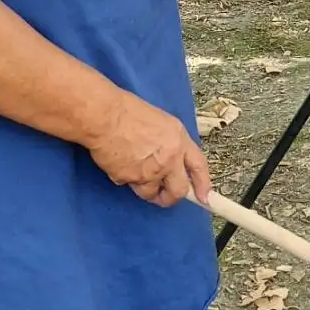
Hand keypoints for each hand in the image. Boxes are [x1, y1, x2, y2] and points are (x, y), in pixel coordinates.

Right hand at [88, 93, 211, 206]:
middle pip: (179, 190)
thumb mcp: (160, 122)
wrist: (105, 116)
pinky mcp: (131, 179)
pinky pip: (129, 185)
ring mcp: (151, 171)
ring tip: (131, 168)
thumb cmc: (126, 111)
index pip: (199, 166)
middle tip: (163, 195)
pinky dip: (124, 178)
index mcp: (179, 139)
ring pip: (150, 192)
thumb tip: (170, 158)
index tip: (204, 197)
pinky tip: (118, 162)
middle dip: (171, 197)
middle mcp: (170, 158)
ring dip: (143, 187)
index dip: (203, 183)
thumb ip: (169, 143)